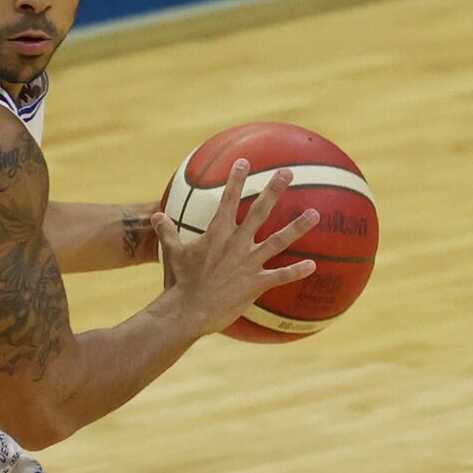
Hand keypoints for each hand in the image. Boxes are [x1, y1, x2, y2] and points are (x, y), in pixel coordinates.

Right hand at [149, 159, 319, 338]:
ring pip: (279, 240)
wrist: (187, 311)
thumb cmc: (179, 282)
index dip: (236, 179)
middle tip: (287, 173)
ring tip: (315, 214)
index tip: (243, 162)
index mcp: (217, 233)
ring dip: (298, 226)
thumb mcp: (172, 254)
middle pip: (261, 211)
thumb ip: (167, 233)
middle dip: (274, 190)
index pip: (228, 199)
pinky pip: (281, 276)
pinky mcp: (256, 283)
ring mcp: (249, 263)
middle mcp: (237, 243)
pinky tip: (313, 266)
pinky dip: (297, 271)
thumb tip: (156, 216)